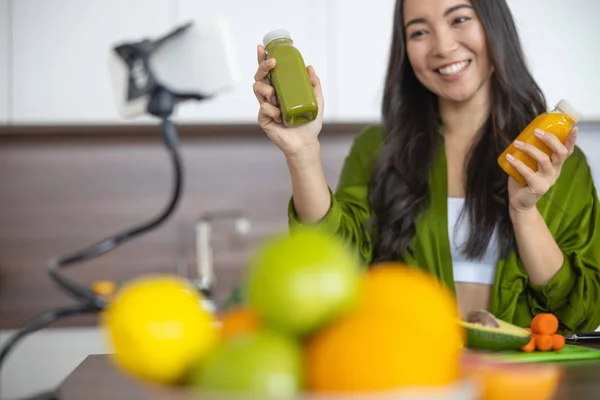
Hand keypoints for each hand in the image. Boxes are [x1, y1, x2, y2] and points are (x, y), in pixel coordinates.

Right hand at [253, 44, 323, 158]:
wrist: (306, 142)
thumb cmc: (309, 123)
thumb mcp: (316, 100)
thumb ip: (313, 84)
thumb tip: (309, 67)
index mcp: (281, 89)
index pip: (269, 72)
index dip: (263, 59)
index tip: (262, 47)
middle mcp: (271, 96)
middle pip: (260, 76)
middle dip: (263, 66)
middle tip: (272, 63)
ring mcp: (265, 106)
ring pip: (258, 89)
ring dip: (267, 89)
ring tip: (277, 97)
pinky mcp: (263, 118)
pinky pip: (264, 108)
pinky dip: (272, 110)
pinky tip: (280, 117)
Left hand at [506, 127, 577, 212]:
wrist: (520, 202)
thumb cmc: (524, 181)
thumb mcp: (530, 165)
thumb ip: (531, 154)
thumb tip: (522, 137)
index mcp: (555, 165)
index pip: (567, 151)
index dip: (571, 140)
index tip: (573, 128)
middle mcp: (555, 172)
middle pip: (560, 153)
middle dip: (550, 139)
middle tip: (536, 132)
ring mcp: (547, 180)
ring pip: (544, 160)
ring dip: (530, 149)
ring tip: (517, 143)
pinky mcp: (538, 187)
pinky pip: (528, 172)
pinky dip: (517, 163)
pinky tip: (509, 157)